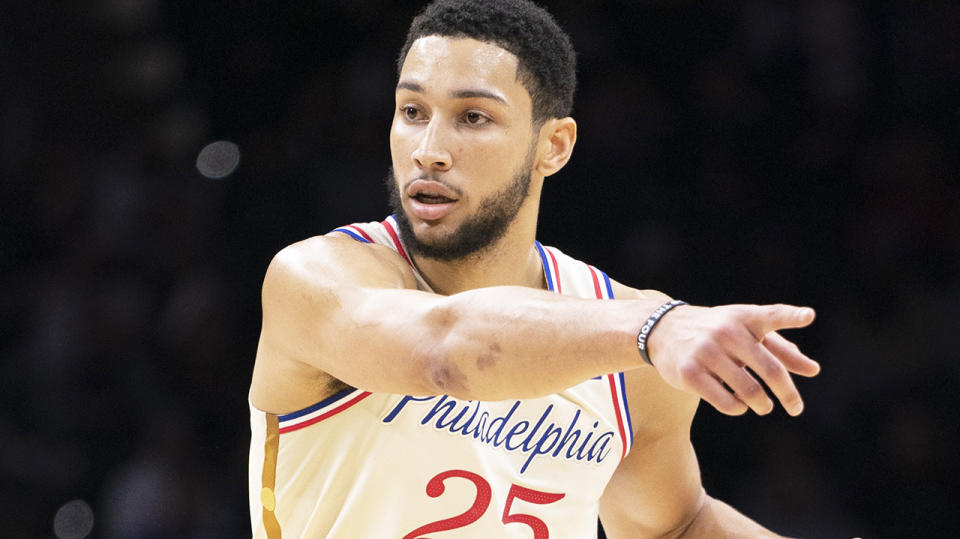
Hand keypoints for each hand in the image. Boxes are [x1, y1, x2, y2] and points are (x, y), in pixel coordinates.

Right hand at [646, 303, 819, 415]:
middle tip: (796, 408)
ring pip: (749, 391)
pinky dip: (738, 408)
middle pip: (770, 369)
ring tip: (764, 407)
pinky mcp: (690, 373)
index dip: (791, 316)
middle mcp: (726, 332)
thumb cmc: (716, 331)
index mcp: (743, 318)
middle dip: (788, 394)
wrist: (663, 329)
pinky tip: (738, 404)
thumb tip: (813, 370)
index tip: (809, 316)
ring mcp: (706, 352)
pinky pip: (726, 402)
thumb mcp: (745, 331)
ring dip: (762, 405)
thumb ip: (780, 349)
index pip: (771, 315)